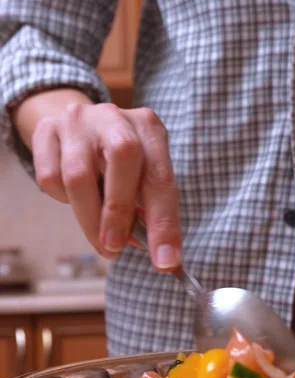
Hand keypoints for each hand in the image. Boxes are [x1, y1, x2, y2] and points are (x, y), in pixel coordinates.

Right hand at [31, 101, 180, 269]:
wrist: (77, 125)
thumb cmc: (116, 162)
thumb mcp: (140, 176)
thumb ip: (145, 208)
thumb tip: (151, 249)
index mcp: (149, 127)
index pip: (161, 177)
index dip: (164, 222)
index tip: (165, 261)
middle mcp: (115, 117)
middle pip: (122, 157)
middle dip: (119, 212)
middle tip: (116, 248)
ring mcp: (78, 120)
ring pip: (78, 175)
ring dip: (89, 219)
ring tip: (100, 241)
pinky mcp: (46, 130)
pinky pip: (50, 177)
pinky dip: (62, 199)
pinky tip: (74, 198)